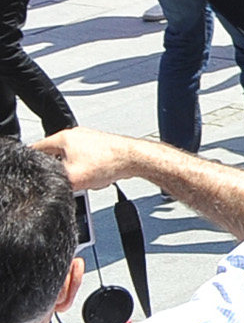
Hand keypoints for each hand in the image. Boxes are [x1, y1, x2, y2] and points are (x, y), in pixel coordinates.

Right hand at [30, 127, 144, 191]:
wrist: (134, 160)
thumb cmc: (107, 163)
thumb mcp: (70, 178)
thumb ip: (53, 181)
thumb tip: (46, 186)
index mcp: (62, 137)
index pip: (35, 149)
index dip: (31, 163)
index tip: (31, 172)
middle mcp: (75, 135)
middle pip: (54, 157)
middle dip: (59, 171)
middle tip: (69, 179)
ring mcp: (88, 140)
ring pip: (71, 161)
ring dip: (77, 173)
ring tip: (89, 177)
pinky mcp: (99, 148)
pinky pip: (86, 163)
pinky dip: (89, 171)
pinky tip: (98, 176)